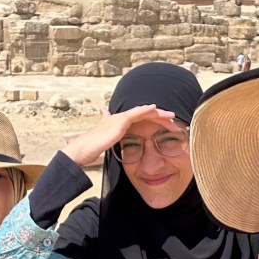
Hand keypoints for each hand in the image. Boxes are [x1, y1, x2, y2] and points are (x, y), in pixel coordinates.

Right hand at [61, 105, 176, 166]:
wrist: (83, 149)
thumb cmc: (92, 146)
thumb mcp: (105, 139)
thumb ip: (107, 127)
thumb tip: (103, 113)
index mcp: (121, 122)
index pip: (142, 119)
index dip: (155, 121)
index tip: (167, 127)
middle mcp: (122, 117)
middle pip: (146, 115)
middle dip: (161, 118)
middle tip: (174, 122)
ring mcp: (121, 118)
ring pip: (144, 112)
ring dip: (158, 114)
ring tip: (171, 115)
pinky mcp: (120, 121)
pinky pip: (135, 113)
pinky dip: (145, 110)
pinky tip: (155, 109)